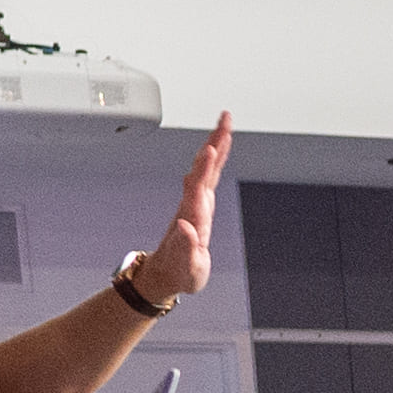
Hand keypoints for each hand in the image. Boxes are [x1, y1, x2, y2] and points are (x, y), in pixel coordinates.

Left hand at [127, 115, 233, 303]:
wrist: (167, 271)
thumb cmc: (179, 271)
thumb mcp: (186, 267)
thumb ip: (186, 246)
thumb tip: (185, 226)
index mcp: (191, 218)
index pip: (198, 187)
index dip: (205, 168)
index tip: (210, 149)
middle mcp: (193, 204)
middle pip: (205, 168)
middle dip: (215, 143)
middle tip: (224, 121)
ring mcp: (197, 201)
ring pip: (208, 167)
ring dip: (216, 144)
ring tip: (225, 124)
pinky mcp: (201, 202)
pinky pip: (210, 174)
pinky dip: (216, 157)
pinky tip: (220, 144)